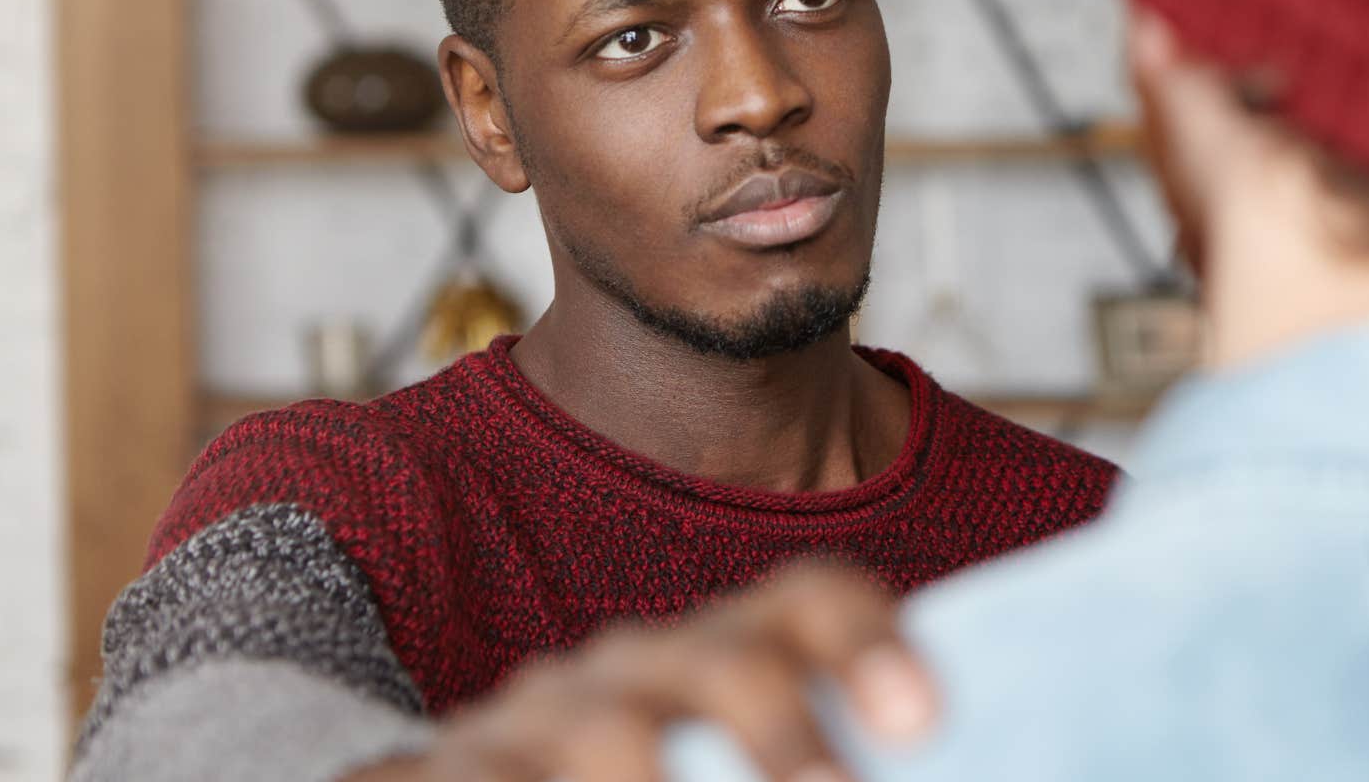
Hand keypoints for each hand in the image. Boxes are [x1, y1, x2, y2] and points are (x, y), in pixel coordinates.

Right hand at [344, 560, 937, 781]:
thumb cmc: (680, 781)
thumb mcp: (743, 763)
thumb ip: (815, 757)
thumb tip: (922, 762)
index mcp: (729, 654)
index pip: (808, 604)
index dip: (868, 645)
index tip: (923, 721)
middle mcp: (638, 668)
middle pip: (724, 663)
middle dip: (779, 728)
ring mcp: (540, 719)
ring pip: (608, 733)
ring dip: (652, 774)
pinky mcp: (445, 771)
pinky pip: (473, 778)